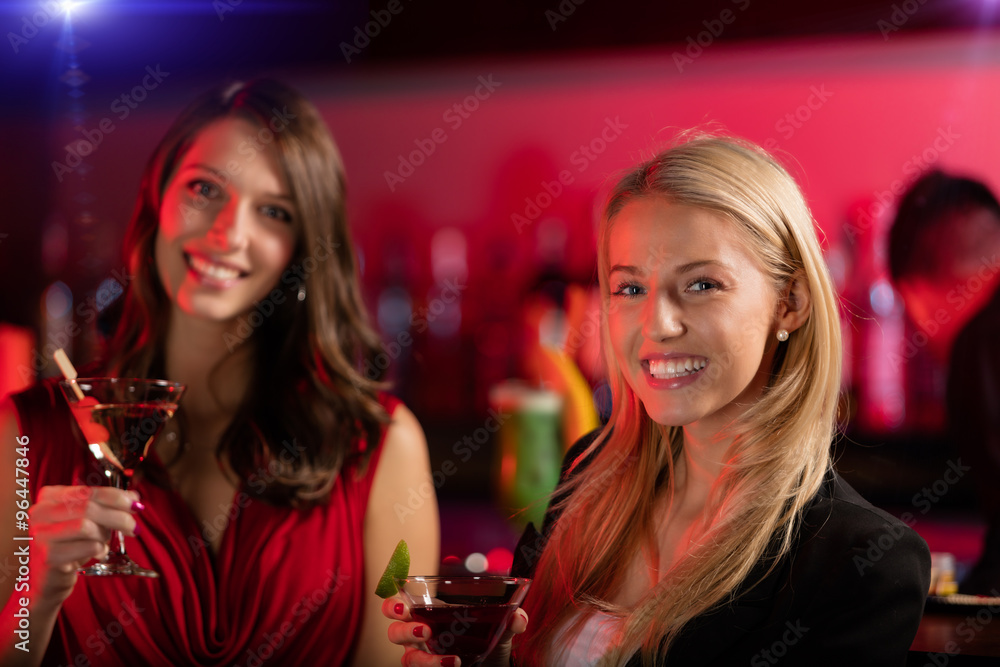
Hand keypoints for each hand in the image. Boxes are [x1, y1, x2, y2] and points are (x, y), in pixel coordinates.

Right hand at [28, 485, 140, 607]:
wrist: (49, 578)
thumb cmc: (71, 545)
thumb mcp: (90, 520)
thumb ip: (109, 505)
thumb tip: (134, 496)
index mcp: (51, 496)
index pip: (89, 491)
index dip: (117, 497)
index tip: (136, 505)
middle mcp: (41, 512)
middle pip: (89, 507)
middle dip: (118, 517)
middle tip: (134, 528)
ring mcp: (41, 534)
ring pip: (86, 526)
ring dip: (104, 535)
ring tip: (104, 543)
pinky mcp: (48, 556)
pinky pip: (86, 547)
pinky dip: (99, 550)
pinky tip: (97, 554)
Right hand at [382, 596, 528, 666]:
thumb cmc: (484, 641)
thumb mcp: (499, 629)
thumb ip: (510, 620)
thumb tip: (519, 617)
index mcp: (426, 615)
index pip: (397, 607)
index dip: (391, 606)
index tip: (402, 606)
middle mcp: (418, 637)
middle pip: (394, 632)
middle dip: (404, 630)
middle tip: (425, 630)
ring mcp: (422, 658)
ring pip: (407, 658)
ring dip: (425, 659)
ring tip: (451, 659)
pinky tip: (454, 664)